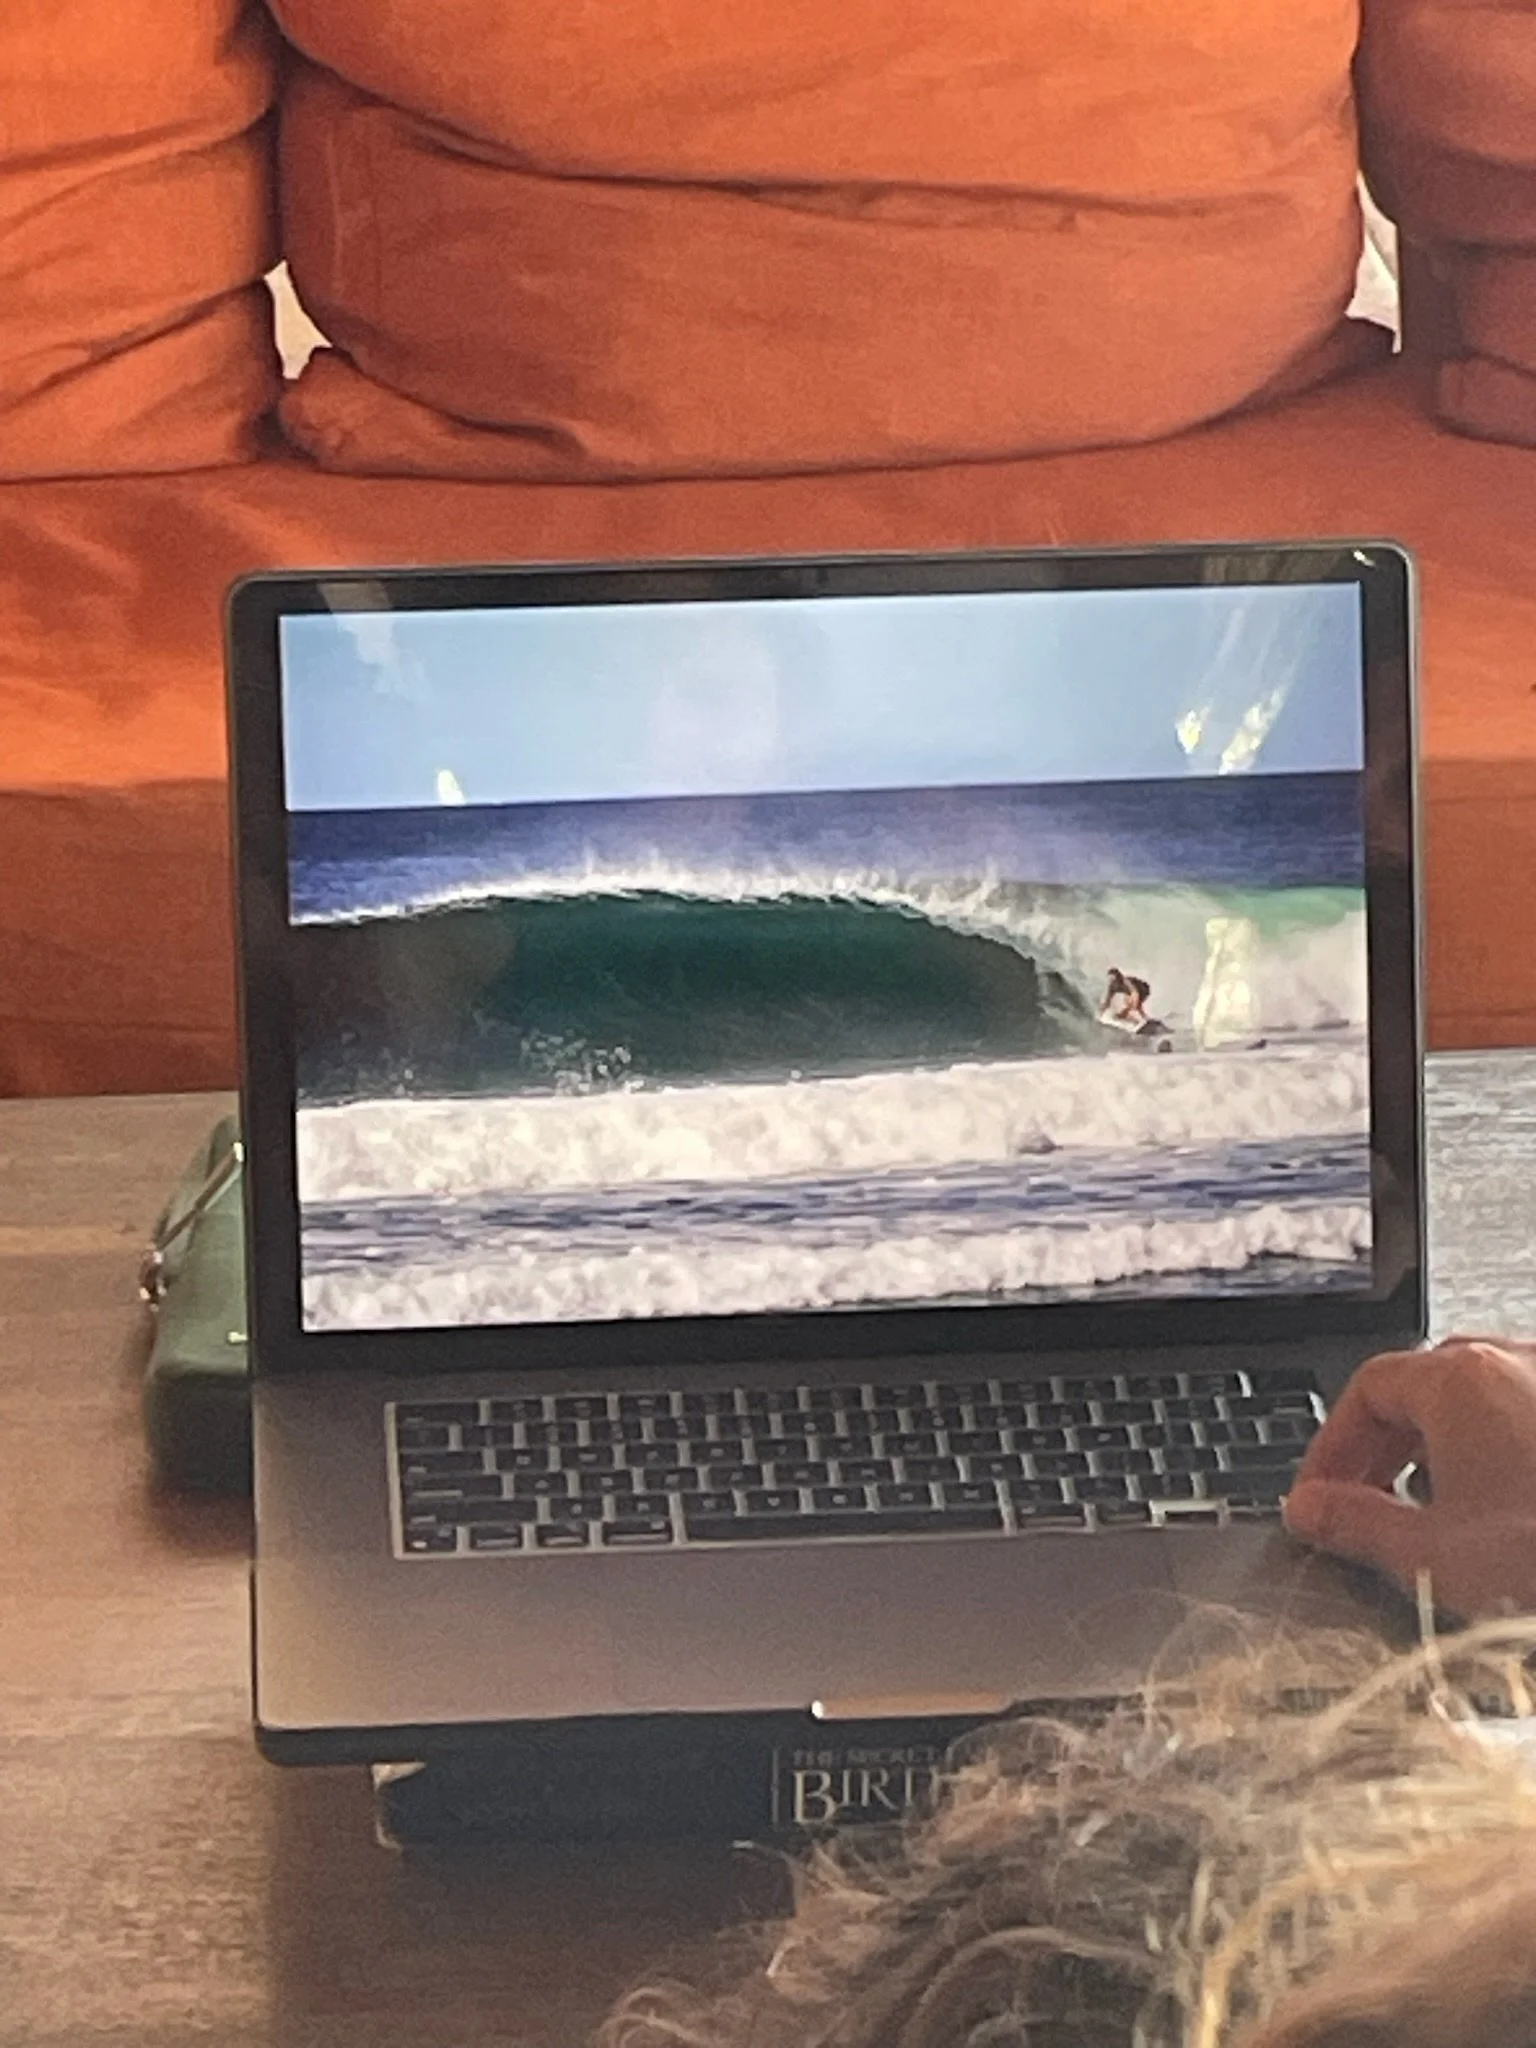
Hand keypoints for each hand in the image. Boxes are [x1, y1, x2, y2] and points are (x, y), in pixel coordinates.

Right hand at [1283, 1338, 1535, 1616]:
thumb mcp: (1434, 1556)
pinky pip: (1527, 1420)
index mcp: (1458, 1379)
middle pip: (1423, 1387)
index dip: (1332, 1446)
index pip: (1365, 1389)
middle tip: (1365, 1502)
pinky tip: (1506, 1513)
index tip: (1321, 1493)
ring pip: (1481, 1402)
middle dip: (1386, 1448)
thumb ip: (1356, 1524)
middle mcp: (1513, 1364)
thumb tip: (1311, 1511)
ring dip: (1444, 1451)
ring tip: (1437, 1513)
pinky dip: (1500, 1456)